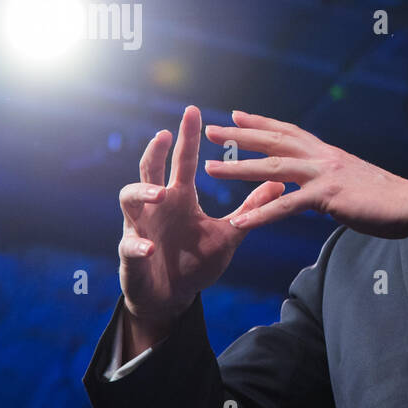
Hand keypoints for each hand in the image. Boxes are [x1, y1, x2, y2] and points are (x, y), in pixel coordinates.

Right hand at [118, 105, 286, 325]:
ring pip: (129, 199)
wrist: (172, 296)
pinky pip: (130, 245)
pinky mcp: (131, 253)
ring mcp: (139, 227)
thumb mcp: (228, 234)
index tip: (192, 111)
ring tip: (162, 193)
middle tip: (164, 133)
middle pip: (149, 170)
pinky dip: (139, 245)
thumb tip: (278, 183)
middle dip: (155, 151)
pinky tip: (150, 248)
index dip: (187, 138)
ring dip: (143, 193)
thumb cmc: (195, 261)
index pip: (183, 162)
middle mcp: (156, 206)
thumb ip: (249, 210)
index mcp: (180, 198)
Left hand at [203, 110, 407, 238]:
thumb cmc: (386, 199)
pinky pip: (287, 206)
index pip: (289, 132)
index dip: (262, 123)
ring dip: (237, 168)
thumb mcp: (353, 182)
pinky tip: (240, 221)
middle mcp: (323, 157)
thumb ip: (333, 180)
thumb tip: (324, 186)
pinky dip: (261, 214)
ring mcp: (325, 175)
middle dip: (239, 135)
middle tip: (210, 130)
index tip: (238, 115)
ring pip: (272, 168)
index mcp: (329, 153)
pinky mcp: (328, 197)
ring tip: (209, 170)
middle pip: (274, 142)